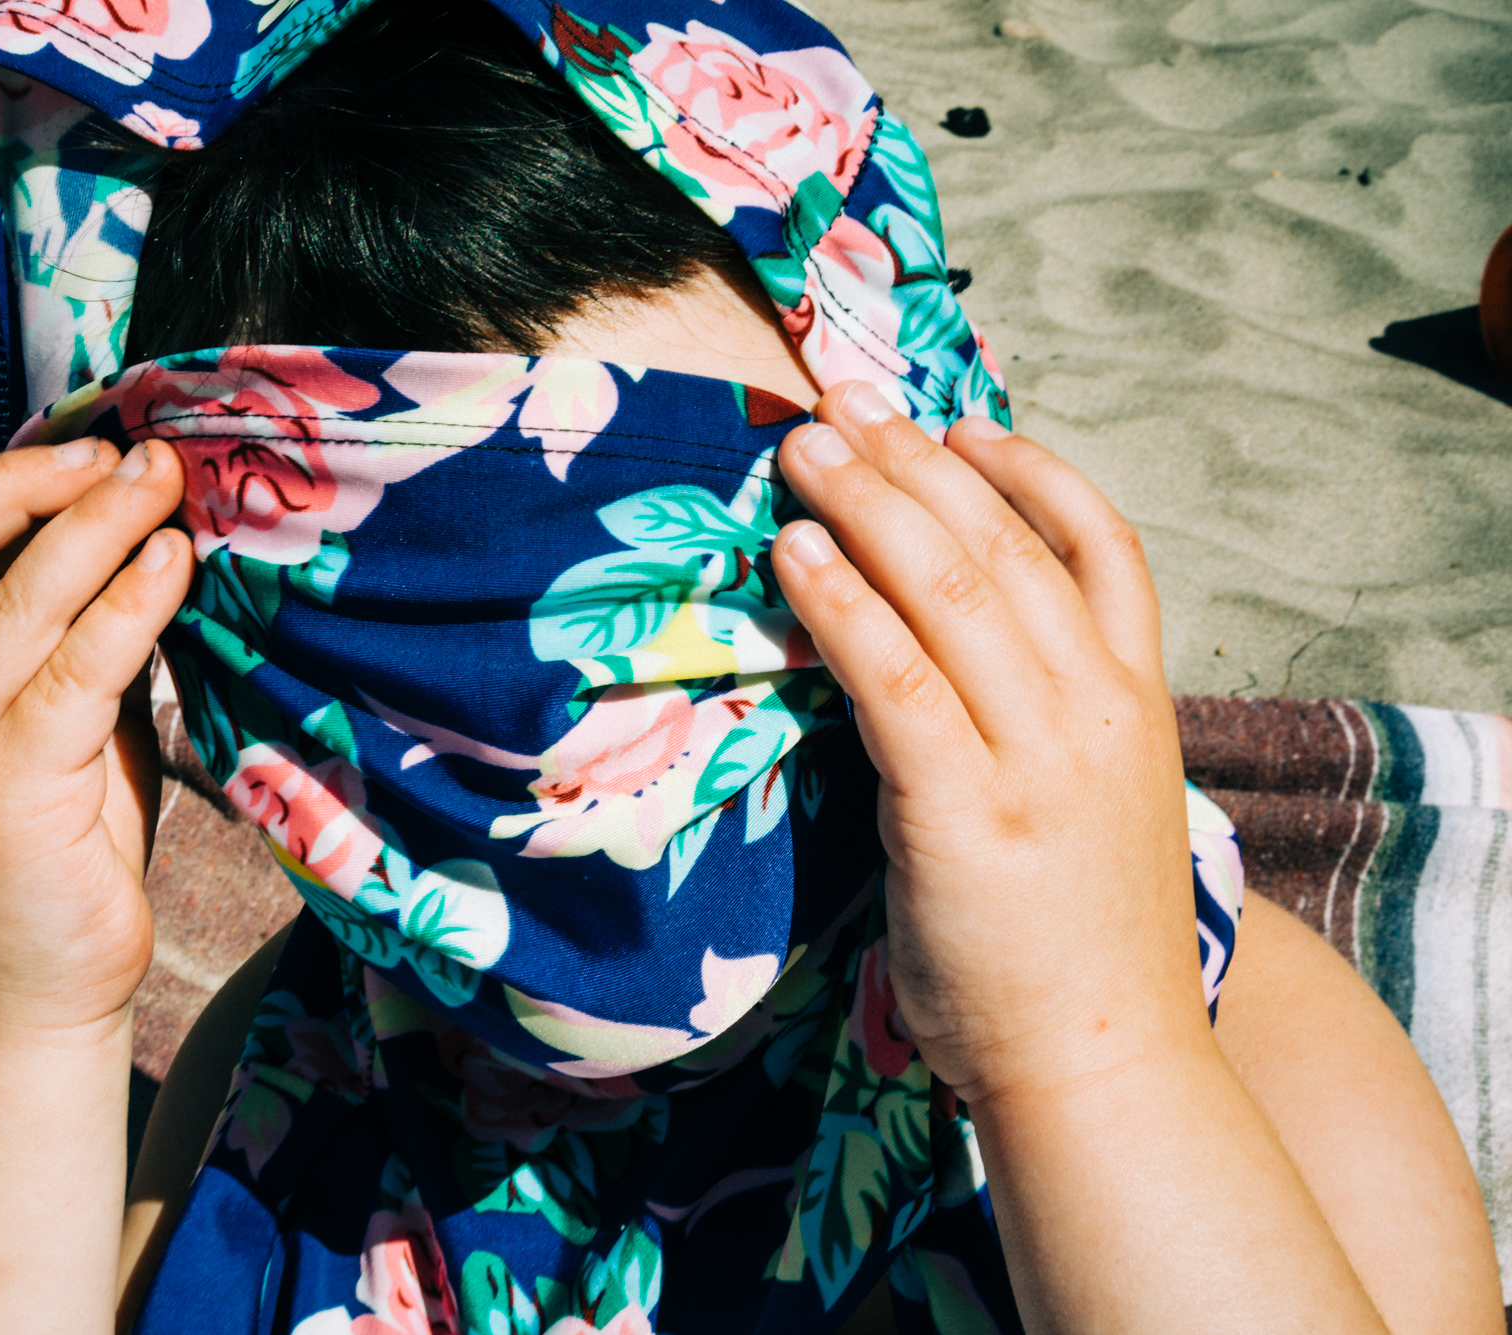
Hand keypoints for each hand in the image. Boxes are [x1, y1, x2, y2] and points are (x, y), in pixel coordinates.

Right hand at [0, 437, 191, 1038]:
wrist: (41, 989)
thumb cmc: (64, 845)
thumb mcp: (60, 722)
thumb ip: (74, 638)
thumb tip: (144, 531)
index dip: (0, 482)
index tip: (90, 450)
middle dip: (47, 486)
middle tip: (143, 455)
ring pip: (16, 604)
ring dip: (98, 531)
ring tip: (169, 486)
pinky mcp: (6, 795)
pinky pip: (75, 674)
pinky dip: (129, 608)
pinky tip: (174, 566)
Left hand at [772, 385, 1202, 1108]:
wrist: (1101, 1063)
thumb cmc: (1077, 942)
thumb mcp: (1087, 803)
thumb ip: (1036, 718)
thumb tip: (933, 647)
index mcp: (1138, 704)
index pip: (1102, 548)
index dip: (1028, 472)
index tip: (959, 426)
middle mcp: (1095, 712)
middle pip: (1005, 548)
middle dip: (915, 466)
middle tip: (843, 409)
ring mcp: (1035, 759)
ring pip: (949, 591)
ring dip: (865, 507)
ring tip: (802, 451)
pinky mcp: (962, 810)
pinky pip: (891, 677)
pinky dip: (838, 603)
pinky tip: (792, 555)